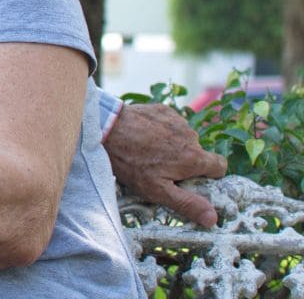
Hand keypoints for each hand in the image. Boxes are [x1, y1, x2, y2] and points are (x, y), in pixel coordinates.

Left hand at [105, 102, 227, 226]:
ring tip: (148, 152)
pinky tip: (143, 136)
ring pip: (183, 138)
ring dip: (172, 145)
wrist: (107, 128)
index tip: (195, 180)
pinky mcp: (163, 110)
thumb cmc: (130, 161)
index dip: (210, 175)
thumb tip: (213, 218)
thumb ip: (187, 203)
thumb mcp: (157, 190)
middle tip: (162, 168)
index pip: (220, 166)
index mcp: (194, 157)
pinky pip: (170, 124)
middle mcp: (191, 136)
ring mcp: (177, 120)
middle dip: (185, 162)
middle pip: (198, 153)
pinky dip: (161, 130)